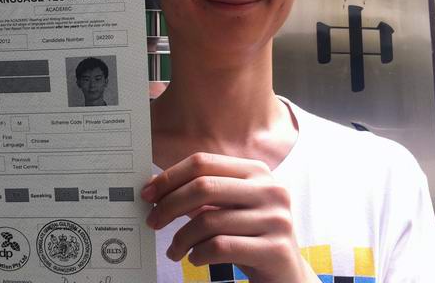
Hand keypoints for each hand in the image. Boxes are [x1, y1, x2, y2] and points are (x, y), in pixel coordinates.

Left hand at [141, 152, 318, 282]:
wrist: (286, 273)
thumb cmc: (249, 235)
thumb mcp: (228, 208)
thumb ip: (200, 194)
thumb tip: (155, 188)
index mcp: (256, 171)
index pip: (203, 162)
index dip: (170, 177)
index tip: (149, 194)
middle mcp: (270, 189)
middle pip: (203, 186)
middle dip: (169, 205)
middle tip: (152, 222)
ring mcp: (276, 218)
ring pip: (209, 220)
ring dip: (181, 238)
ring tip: (175, 250)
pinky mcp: (276, 249)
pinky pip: (221, 247)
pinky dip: (199, 254)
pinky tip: (195, 258)